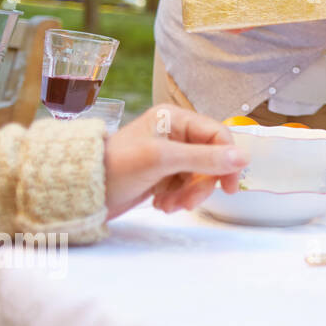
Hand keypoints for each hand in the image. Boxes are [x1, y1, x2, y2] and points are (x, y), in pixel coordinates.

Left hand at [103, 105, 248, 219]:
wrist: (80, 192)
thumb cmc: (116, 167)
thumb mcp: (162, 160)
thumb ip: (204, 158)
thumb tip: (244, 158)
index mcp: (175, 119)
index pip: (217, 136)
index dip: (227, 160)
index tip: (228, 187)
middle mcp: (175, 134)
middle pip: (211, 159)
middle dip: (202, 183)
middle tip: (188, 203)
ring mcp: (169, 155)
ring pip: (199, 176)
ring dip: (189, 194)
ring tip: (168, 206)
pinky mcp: (162, 175)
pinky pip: (185, 186)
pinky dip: (178, 198)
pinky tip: (161, 204)